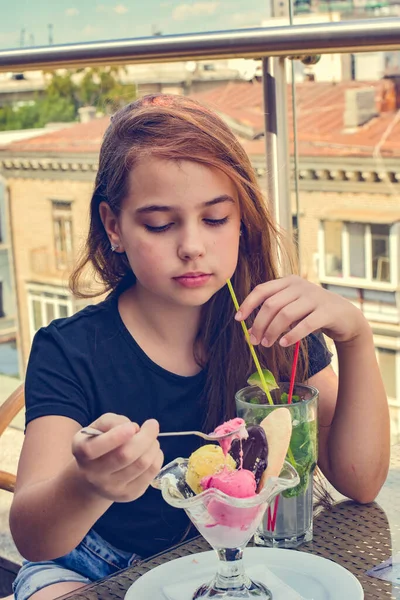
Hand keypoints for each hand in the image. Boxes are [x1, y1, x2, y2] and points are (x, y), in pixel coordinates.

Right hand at [72, 413, 163, 502]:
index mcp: (82, 452)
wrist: (95, 476)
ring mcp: (112, 488)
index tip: (133, 426)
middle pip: (126, 455)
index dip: (117, 436)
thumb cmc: (99, 443)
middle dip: (146, 436)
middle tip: (152, 424)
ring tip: (151, 439)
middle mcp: (94, 474)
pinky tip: (152, 451)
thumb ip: (113, 422)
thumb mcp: (98, 427)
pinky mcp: (129, 495)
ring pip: (142, 463)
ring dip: (153, 445)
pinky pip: (151, 472)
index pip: (95, 448)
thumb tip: (136, 430)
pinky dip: (157, 456)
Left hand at [235, 275, 369, 346]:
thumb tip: (249, 331)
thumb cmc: (313, 313)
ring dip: (272, 331)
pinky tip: (284, 344)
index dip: (248, 304)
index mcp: (289, 281)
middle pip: (271, 305)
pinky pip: (305, 324)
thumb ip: (273, 314)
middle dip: (259, 324)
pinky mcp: (327, 312)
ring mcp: (315, 297)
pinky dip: (291, 335)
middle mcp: (300, 286)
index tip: (238, 319)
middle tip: (254, 340)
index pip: (262, 290)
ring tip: (266, 344)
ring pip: (285, 315)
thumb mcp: (292, 308)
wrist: (346, 317)